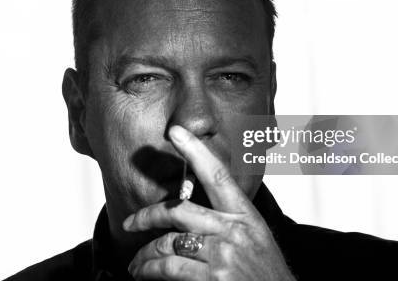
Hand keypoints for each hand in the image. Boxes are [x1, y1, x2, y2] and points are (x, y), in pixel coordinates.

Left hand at [123, 125, 295, 280]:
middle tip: (130, 223)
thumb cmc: (267, 273)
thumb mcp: (255, 239)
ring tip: (137, 266)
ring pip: (168, 243)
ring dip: (145, 256)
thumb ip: (228, 223)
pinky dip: (151, 272)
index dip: (195, 151)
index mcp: (245, 216)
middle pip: (179, 211)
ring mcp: (223, 256)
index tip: (176, 131)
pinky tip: (146, 275)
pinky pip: (170, 269)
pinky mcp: (213, 279)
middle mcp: (233, 232)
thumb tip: (193, 219)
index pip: (218, 176)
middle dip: (147, 216)